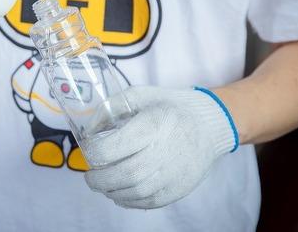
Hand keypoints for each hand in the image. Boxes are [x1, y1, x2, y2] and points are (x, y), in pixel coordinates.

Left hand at [83, 86, 237, 208]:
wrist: (209, 124)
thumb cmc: (170, 107)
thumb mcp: (140, 95)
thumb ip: (111, 108)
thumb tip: (88, 130)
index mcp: (152, 125)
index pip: (115, 147)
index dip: (94, 154)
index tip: (89, 152)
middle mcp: (164, 150)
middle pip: (125, 174)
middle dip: (99, 180)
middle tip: (90, 177)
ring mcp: (174, 172)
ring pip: (136, 192)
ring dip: (112, 192)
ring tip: (103, 184)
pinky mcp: (180, 187)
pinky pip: (150, 202)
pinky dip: (130, 201)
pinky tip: (120, 193)